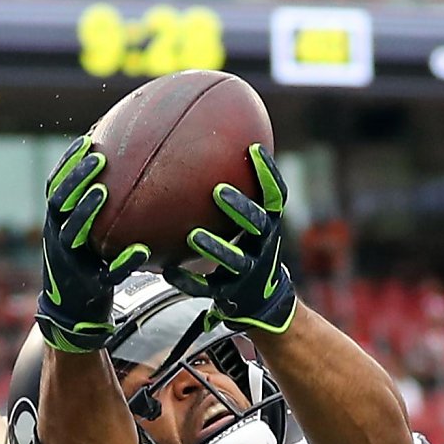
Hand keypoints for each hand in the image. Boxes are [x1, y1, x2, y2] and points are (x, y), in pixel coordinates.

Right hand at [36, 137, 149, 354]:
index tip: (87, 140)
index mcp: (56, 224)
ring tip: (102, 192)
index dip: (67, 163)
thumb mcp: (82, 236)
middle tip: (97, 160)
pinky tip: (141, 251)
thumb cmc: (85, 264)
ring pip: (73, 234)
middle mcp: (58, 240)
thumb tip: (126, 175)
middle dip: (74, 179)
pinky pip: (107, 273)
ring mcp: (72, 263)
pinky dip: (123, 262)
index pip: (55, 186)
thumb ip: (93, 210)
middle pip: (59, 203)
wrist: (74, 314)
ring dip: (85, 211)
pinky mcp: (90, 286)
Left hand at [166, 145, 295, 335]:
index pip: (276, 196)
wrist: (260, 299)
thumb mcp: (254, 224)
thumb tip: (209, 144)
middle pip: (256, 225)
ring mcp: (248, 273)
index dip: (268, 174)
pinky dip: (187, 281)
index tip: (253, 148)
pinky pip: (205, 288)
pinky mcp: (229, 294)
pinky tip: (168, 270)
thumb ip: (242, 192)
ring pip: (233, 261)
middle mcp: (263, 247)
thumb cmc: (250, 248)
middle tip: (218, 191)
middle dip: (239, 208)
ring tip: (194, 236)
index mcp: (269, 225)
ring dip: (215, 248)